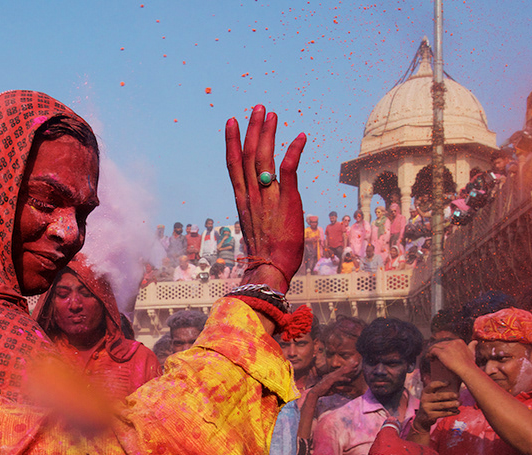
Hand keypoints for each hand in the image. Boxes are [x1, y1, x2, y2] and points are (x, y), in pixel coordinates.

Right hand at [226, 105, 307, 292]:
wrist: (270, 269)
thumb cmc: (266, 254)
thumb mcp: (256, 226)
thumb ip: (258, 208)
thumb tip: (262, 202)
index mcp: (243, 200)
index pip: (233, 164)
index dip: (231, 141)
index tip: (231, 121)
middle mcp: (252, 195)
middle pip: (248, 154)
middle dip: (252, 128)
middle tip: (257, 108)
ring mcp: (269, 197)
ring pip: (264, 157)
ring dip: (268, 133)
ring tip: (271, 114)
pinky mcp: (288, 201)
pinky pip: (289, 170)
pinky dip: (294, 151)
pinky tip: (300, 136)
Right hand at [309, 365, 356, 397]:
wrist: (316, 392)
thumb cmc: (324, 390)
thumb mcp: (335, 389)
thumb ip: (343, 388)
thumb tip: (350, 389)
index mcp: (333, 375)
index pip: (342, 370)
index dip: (348, 367)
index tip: (355, 365)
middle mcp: (332, 374)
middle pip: (343, 369)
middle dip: (350, 366)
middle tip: (357, 363)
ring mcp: (331, 377)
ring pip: (341, 372)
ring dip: (349, 370)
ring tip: (355, 369)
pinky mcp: (330, 381)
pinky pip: (338, 379)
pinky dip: (344, 379)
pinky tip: (349, 380)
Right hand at [417, 380, 460, 425]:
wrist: (422, 418)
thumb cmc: (431, 403)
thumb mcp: (430, 396)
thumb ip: (438, 391)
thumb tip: (453, 384)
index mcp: (425, 392)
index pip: (432, 385)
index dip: (440, 383)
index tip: (448, 382)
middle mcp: (424, 399)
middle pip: (438, 396)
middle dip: (449, 395)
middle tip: (458, 394)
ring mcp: (426, 408)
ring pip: (442, 405)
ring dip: (452, 404)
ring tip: (460, 403)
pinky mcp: (430, 416)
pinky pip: (443, 413)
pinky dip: (451, 412)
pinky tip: (458, 411)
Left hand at [426, 337, 476, 375]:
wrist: (467, 369)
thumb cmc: (470, 364)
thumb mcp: (472, 353)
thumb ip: (472, 347)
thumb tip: (475, 341)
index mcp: (459, 342)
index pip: (447, 342)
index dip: (443, 347)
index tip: (441, 353)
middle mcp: (453, 342)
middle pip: (441, 344)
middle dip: (436, 349)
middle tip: (433, 355)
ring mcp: (447, 347)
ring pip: (435, 346)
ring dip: (431, 351)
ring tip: (430, 356)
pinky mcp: (442, 352)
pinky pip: (432, 351)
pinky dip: (429, 354)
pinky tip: (429, 358)